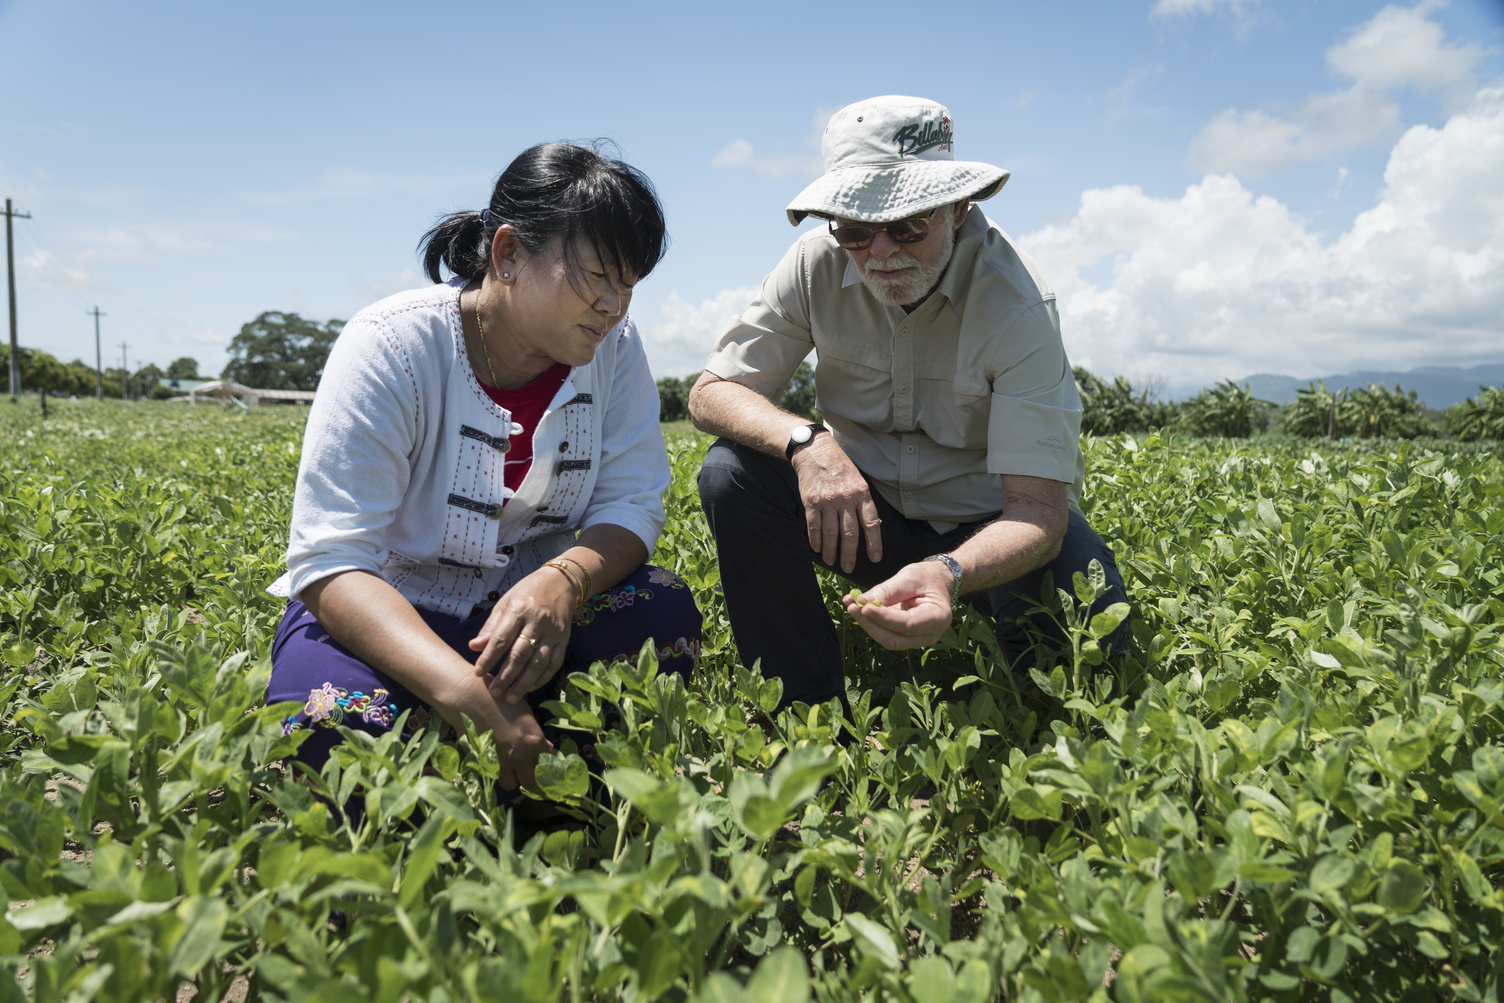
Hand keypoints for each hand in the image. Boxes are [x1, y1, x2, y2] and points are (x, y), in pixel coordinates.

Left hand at [469, 567, 575, 703]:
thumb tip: (474, 647)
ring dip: (524, 683)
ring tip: (511, 697)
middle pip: (520, 654)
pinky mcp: (564, 640)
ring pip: (538, 663)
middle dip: (506, 676)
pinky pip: (554, 663)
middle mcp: (537, 622)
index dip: (489, 658)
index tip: (478, 672)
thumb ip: (491, 627)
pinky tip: (531, 688)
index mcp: (519, 611)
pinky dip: (543, 678)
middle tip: (493, 692)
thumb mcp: (505, 603)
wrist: (560, 583)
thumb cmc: (527, 593)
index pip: (501, 639)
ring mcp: (553, 632)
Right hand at [488, 698, 552, 789]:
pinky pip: (492, 776)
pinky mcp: (482, 764)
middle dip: (528, 776)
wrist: (471, 698)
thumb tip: (546, 749)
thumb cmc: (501, 701)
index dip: (543, 767)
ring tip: (507, 765)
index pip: (546, 766)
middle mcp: (519, 756)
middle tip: (524, 768)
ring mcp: (500, 763)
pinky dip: (494, 771)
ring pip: (510, 784)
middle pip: (530, 782)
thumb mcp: (526, 715)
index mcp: (534, 742)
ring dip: (510, 777)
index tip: (539, 765)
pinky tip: (491, 757)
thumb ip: (536, 736)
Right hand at [790, 434, 882, 572]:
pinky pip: (814, 526)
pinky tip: (817, 548)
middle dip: (850, 555)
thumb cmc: (840, 467)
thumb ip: (863, 503)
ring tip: (831, 561)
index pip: (871, 523)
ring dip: (831, 551)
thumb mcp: (859, 480)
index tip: (875, 558)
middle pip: (850, 533)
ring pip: (830, 533)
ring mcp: (827, 501)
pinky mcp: (811, 501)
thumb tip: (872, 527)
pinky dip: (815, 540)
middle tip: (849, 568)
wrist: (815, 451)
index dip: (874, 543)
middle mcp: (846, 498)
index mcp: (862, 493)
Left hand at [844, 561, 955, 649]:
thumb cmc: (927, 577)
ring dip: (867, 623)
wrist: (937, 581)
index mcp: (938, 618)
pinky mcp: (905, 637)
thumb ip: (888, 591)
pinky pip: (885, 633)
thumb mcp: (909, 578)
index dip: (884, 618)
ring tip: (850, 603)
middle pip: (894, 639)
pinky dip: (870, 622)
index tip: (864, 607)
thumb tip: (863, 602)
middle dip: (870, 624)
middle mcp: (929, 635)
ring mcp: (917, 639)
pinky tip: (857, 607)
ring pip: (887, 639)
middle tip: (851, 606)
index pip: (907, 625)